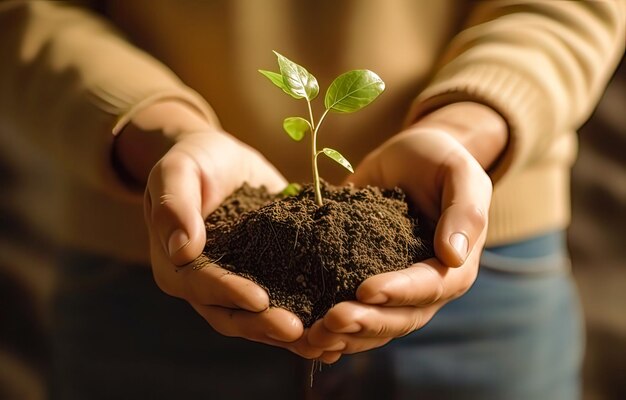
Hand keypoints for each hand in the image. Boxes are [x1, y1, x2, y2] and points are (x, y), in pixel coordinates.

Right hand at [116, 101, 331, 357]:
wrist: (220, 159)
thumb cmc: (195, 161)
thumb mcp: (178, 170)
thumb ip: (174, 204)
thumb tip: (181, 249)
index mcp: (178, 264)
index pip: (201, 285)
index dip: (229, 293)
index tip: (259, 299)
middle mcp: (206, 285)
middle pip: (231, 314)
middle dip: (263, 324)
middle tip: (297, 330)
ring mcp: (238, 285)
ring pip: (259, 319)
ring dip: (287, 332)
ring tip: (321, 338)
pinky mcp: (268, 277)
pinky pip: (285, 302)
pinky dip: (306, 316)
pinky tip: (334, 330)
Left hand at [307, 102, 506, 353]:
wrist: (409, 156)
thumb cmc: (439, 160)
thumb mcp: (458, 173)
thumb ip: (464, 211)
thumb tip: (453, 256)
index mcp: (453, 266)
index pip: (430, 288)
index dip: (399, 293)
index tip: (365, 290)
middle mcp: (423, 287)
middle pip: (400, 318)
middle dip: (366, 322)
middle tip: (332, 319)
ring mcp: (393, 288)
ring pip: (374, 325)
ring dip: (346, 335)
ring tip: (314, 334)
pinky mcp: (362, 279)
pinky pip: (352, 312)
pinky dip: (332, 329)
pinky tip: (304, 337)